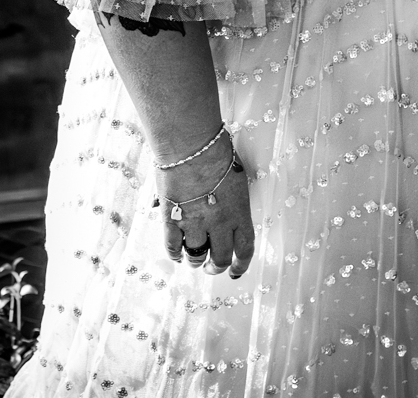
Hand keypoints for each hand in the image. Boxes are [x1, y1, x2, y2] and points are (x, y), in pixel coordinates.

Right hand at [156, 131, 254, 280]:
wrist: (192, 145)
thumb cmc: (216, 152)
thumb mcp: (235, 177)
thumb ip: (233, 199)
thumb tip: (229, 208)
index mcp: (239, 212)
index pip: (245, 248)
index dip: (241, 265)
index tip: (237, 272)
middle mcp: (219, 223)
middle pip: (221, 257)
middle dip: (216, 267)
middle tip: (212, 268)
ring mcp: (194, 223)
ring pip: (196, 256)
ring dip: (195, 261)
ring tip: (193, 261)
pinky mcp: (172, 219)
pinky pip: (172, 246)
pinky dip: (174, 254)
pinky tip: (176, 255)